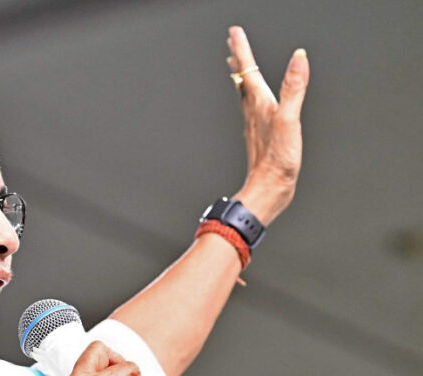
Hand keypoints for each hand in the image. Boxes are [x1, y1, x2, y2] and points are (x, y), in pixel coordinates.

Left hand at [226, 26, 309, 225]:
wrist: (269, 188)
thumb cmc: (277, 159)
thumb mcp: (290, 119)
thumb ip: (294, 88)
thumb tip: (298, 58)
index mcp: (259, 104)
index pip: (248, 69)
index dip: (241, 48)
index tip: (234, 31)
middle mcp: (253, 111)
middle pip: (242, 78)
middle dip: (238, 58)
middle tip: (232, 41)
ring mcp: (253, 123)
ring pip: (244, 92)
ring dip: (240, 75)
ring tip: (236, 65)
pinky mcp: (258, 134)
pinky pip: (250, 107)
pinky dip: (248, 94)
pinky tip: (252, 100)